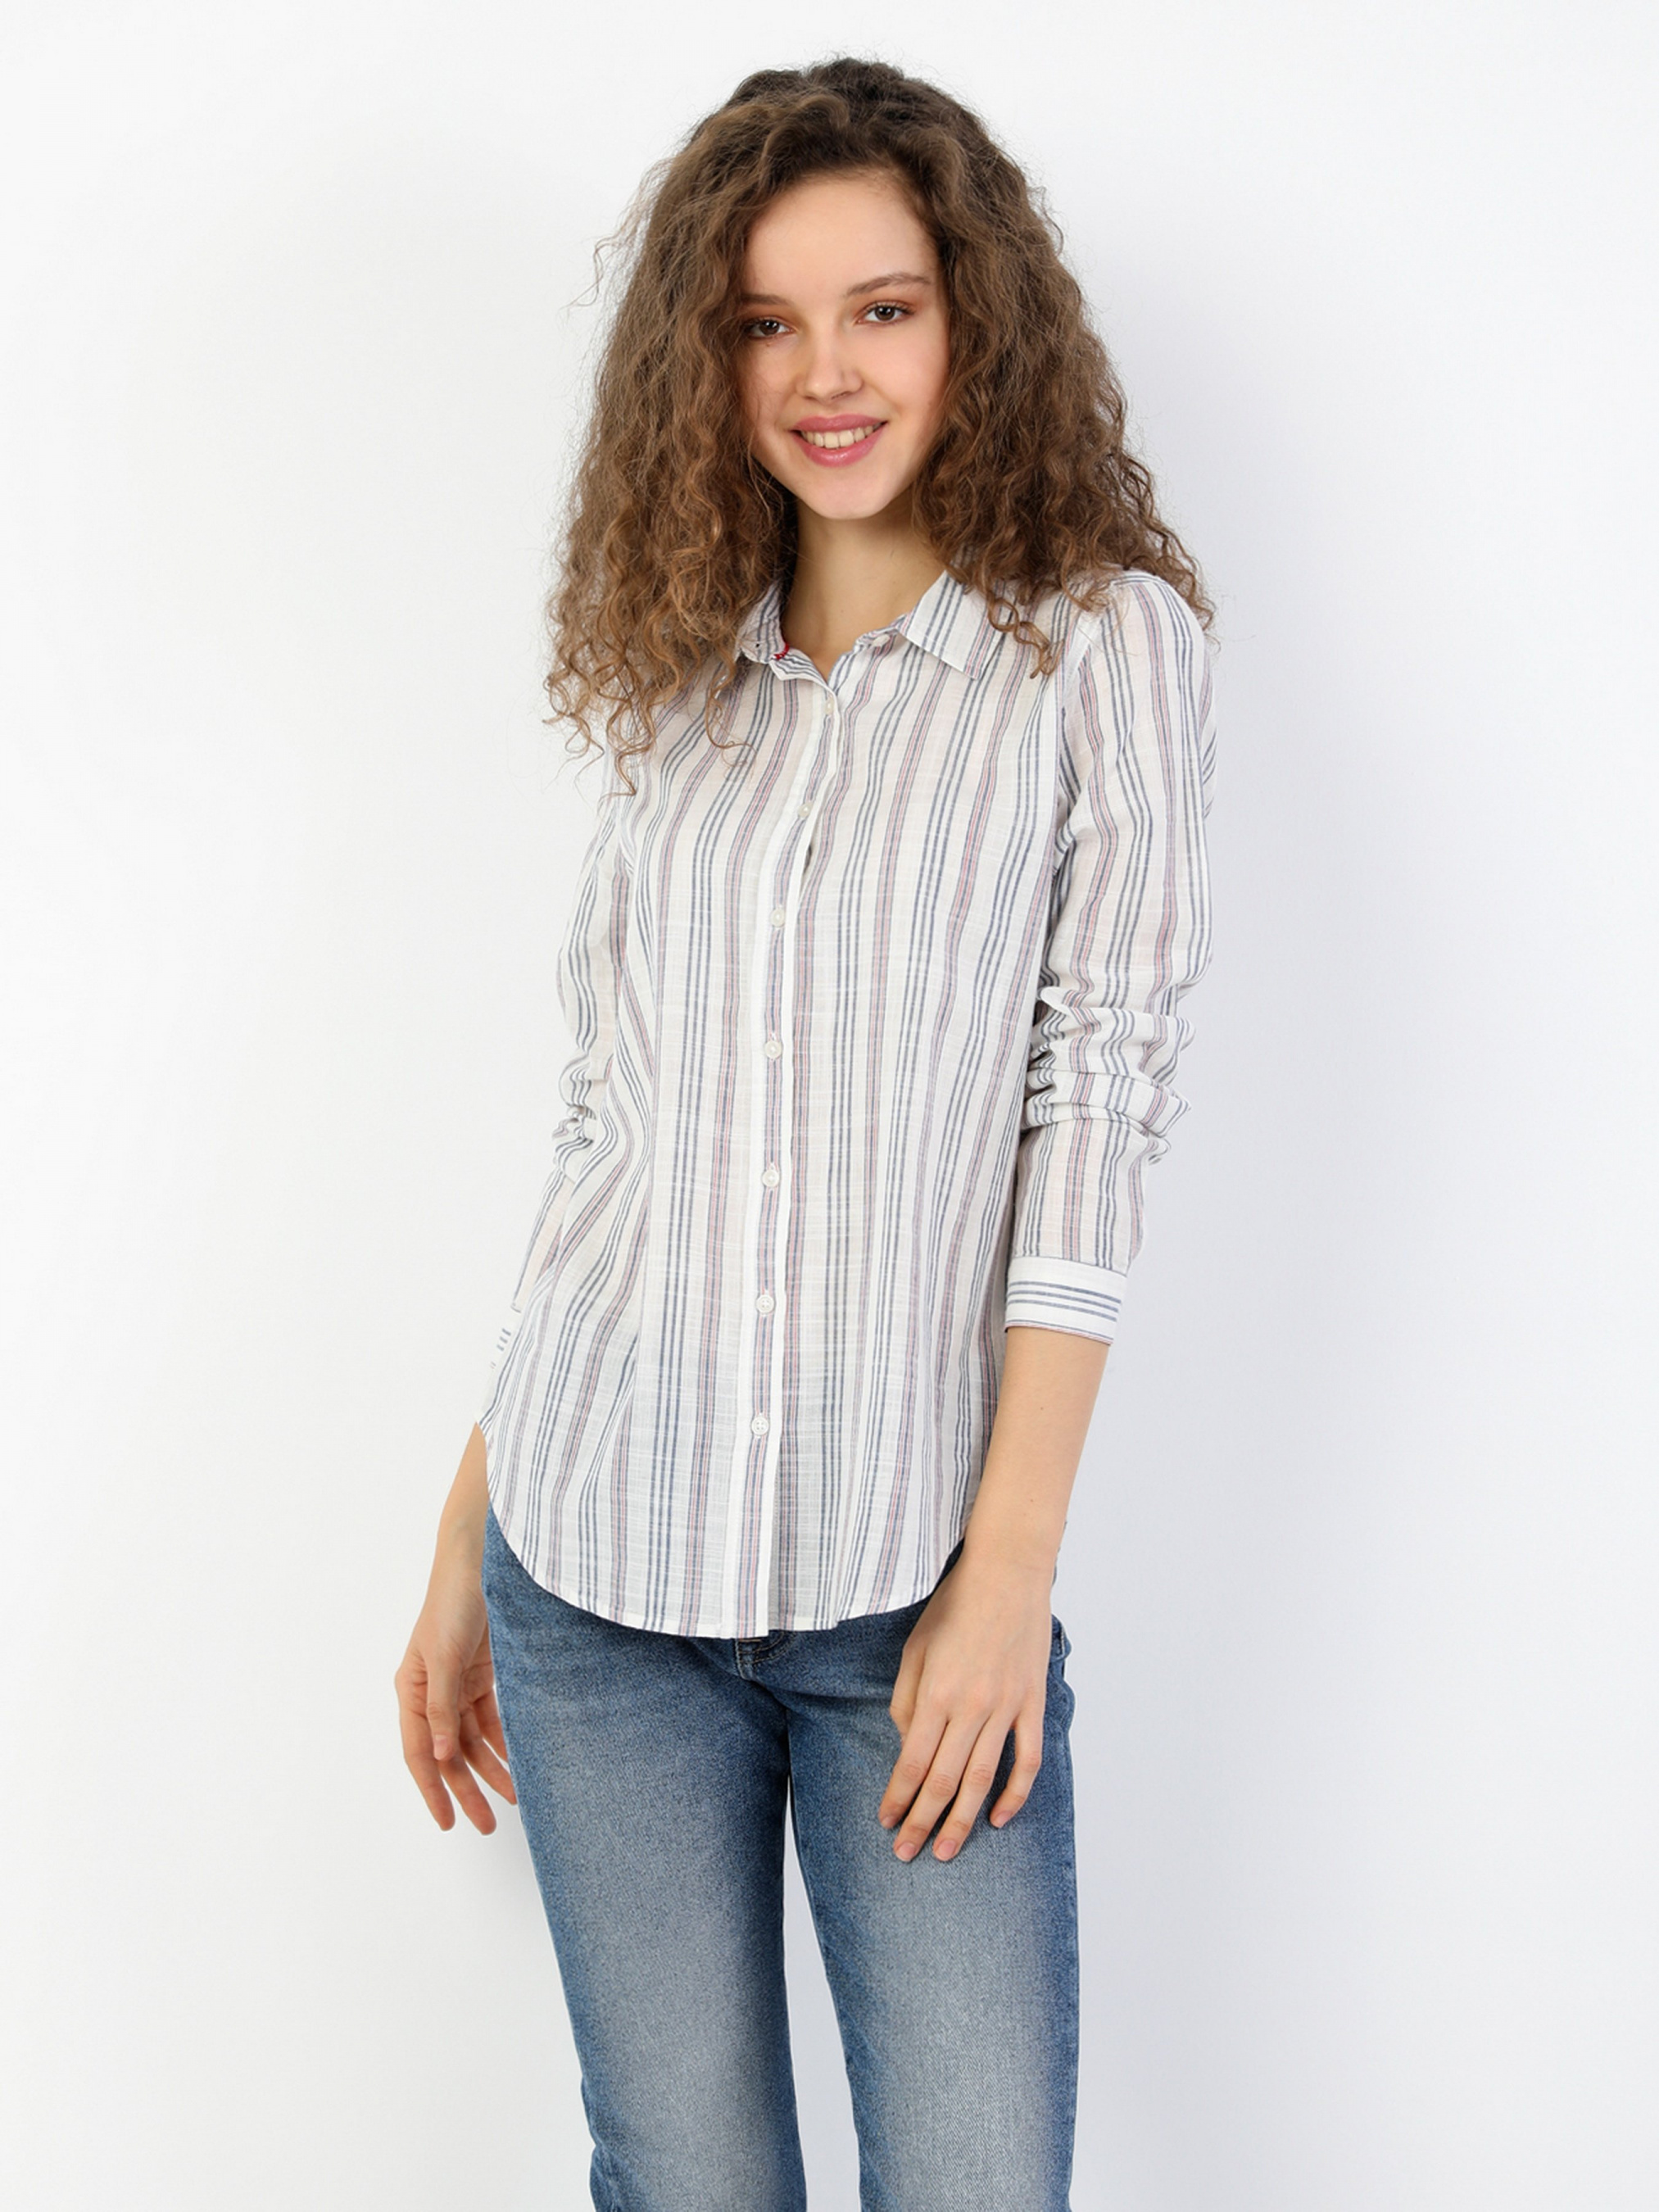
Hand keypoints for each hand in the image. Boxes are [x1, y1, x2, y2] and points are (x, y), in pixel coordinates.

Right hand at [395, 1428, 515, 1834]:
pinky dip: (505, 1740)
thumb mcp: (445, 1657)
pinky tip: (520, 1761)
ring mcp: (458, 1682)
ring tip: (513, 1799)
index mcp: (412, 1689)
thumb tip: (439, 1757)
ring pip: (473, 1740)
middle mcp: (432, 1691)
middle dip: (467, 1789)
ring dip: (491, 1768)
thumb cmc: (454, 1600)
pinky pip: (492, 1718)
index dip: (432, 1790)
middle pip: (448, 1752)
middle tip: (485, 1825)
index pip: (418, 1752)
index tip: (448, 1822)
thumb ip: (442, 1708)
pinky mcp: (482, 1672)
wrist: (482, 1559)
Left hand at [877, 1548, 1052, 1861]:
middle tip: (907, 1854)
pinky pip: (1027, 1759)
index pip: (912, 1762)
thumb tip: (907, 1743)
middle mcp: (970, 1706)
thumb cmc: (954, 1605)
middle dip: (922, 1821)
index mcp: (935, 1692)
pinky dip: (1015, 1794)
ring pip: (982, 1779)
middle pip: (944, 1781)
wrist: (1007, 1573)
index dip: (897, 1798)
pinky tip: (999, 1818)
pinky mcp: (1033, 1703)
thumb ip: (906, 1698)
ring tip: (946, 1850)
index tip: (885, 1823)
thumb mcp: (915, 1646)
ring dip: (963, 1821)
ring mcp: (1006, 1707)